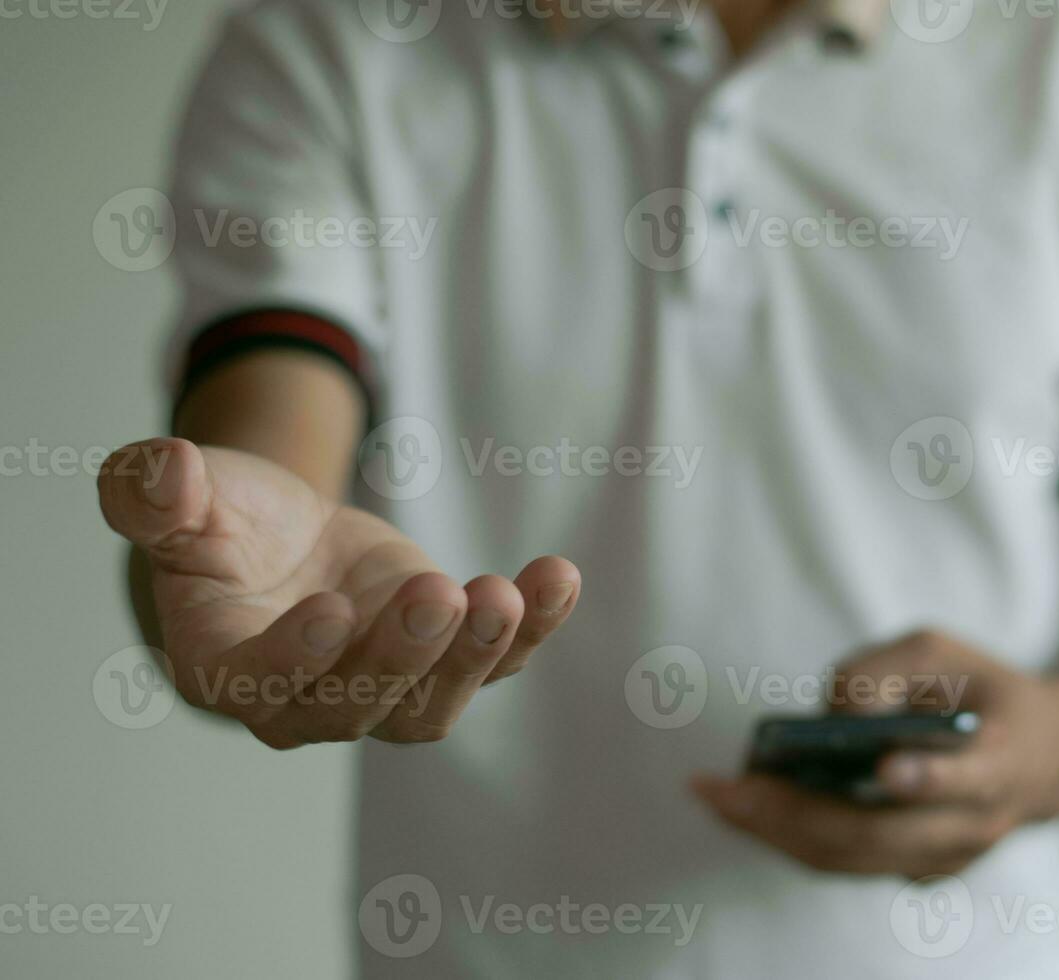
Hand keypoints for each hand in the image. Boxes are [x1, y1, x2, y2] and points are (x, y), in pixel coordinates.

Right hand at [98, 438, 580, 748]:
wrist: (283, 539)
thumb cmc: (224, 523)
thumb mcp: (183, 497)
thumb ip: (155, 492)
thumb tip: (165, 469)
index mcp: (225, 667)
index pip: (258, 683)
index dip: (292, 657)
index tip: (331, 608)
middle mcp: (304, 700)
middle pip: (356, 705)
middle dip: (402, 655)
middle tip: (439, 592)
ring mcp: (384, 688)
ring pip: (431, 704)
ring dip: (475, 656)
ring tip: (505, 592)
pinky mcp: (443, 659)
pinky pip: (496, 661)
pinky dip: (533, 628)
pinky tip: (559, 579)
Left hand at [693, 630, 1058, 878]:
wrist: (1049, 757)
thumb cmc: (985, 691)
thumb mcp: (945, 651)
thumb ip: (888, 667)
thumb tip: (832, 714)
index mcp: (1002, 763)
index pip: (967, 781)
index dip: (928, 778)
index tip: (887, 768)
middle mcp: (975, 825)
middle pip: (878, 835)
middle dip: (795, 814)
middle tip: (726, 789)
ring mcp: (945, 858)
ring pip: (851, 858)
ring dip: (777, 831)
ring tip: (716, 797)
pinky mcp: (917, 869)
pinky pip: (846, 861)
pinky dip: (792, 837)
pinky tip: (743, 808)